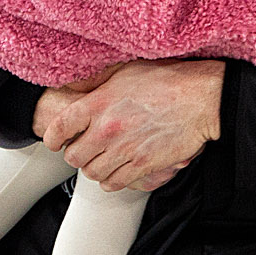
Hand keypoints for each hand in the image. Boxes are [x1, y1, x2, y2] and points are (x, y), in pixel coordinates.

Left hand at [34, 58, 224, 191]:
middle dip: (77, 154)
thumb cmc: (169, 80)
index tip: (55, 141)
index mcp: (99, 103)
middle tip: (85, 150)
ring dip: (94, 169)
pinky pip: (114, 183)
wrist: (202, 99)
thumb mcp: (125, 71)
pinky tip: (116, 171)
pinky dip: (112, 181)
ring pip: (92, 173)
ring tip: (102, 160)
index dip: (53, 137)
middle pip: (74, 156)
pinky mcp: (142, 165)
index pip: (60, 127)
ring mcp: (124, 149)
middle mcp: (107, 128)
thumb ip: (97, 82)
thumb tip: (74, 87)